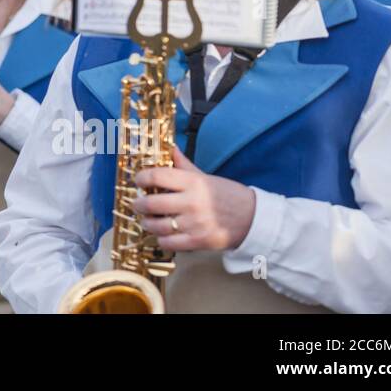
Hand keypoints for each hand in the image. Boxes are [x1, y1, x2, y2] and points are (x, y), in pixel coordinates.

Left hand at [131, 146, 255, 252]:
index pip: (156, 176)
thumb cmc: (227, 195)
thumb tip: (170, 148)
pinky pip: (168, 242)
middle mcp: (192, 203)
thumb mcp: (206, 177)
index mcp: (193, 183)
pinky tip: (163, 233)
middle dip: (139, 204)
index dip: (141, 178)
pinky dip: (161, 238)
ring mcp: (194, 224)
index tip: (138, 181)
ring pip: (157, 225)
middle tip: (138, 203)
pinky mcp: (198, 242)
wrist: (253, 220)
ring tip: (147, 219)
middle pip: (151, 203)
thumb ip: (184, 165)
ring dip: (147, 223)